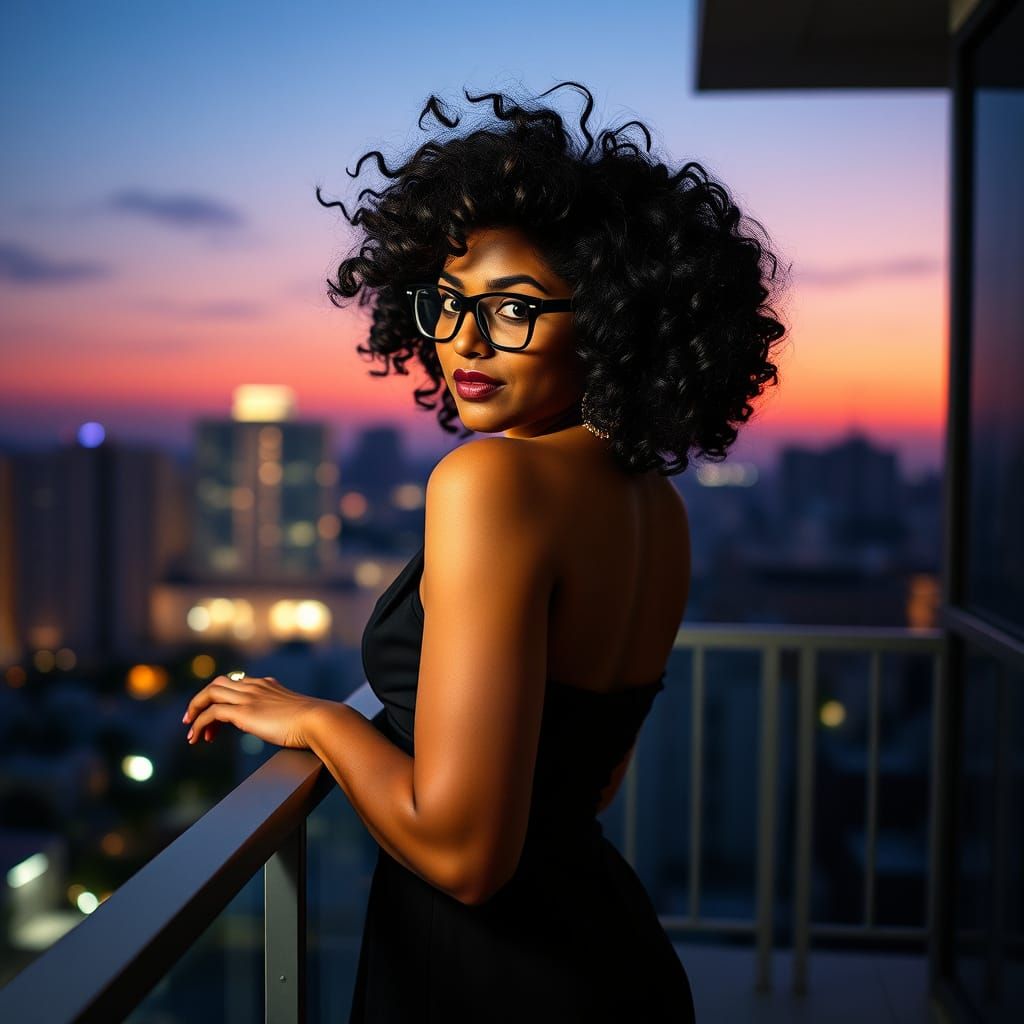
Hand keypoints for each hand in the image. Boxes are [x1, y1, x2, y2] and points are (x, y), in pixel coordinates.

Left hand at [182, 674, 321, 749]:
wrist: (319, 721)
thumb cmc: (315, 723)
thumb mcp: (298, 714)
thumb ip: (289, 715)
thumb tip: (294, 728)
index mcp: (267, 685)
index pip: (237, 684)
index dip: (224, 699)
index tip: (220, 719)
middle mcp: (255, 686)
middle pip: (218, 684)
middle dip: (202, 700)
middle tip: (194, 719)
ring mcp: (249, 697)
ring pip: (210, 693)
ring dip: (195, 710)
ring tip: (191, 732)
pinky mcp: (244, 712)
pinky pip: (211, 713)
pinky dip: (199, 724)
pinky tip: (197, 739)